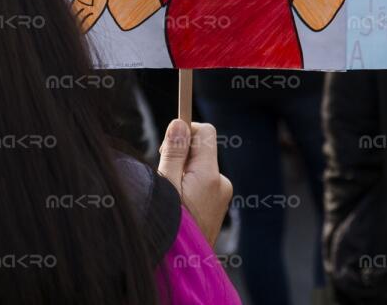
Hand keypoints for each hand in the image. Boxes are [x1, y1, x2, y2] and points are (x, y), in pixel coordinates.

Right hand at [157, 119, 232, 246]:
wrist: (184, 264)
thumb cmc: (172, 226)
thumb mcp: (165, 186)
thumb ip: (173, 153)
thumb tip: (179, 123)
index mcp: (210, 175)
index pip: (205, 132)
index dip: (185, 131)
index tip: (167, 144)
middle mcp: (221, 182)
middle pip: (200, 149)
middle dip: (180, 155)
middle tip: (164, 176)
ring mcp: (222, 194)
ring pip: (199, 167)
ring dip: (183, 172)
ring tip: (170, 195)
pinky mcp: (218, 204)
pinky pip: (203, 182)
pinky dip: (189, 185)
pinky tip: (179, 204)